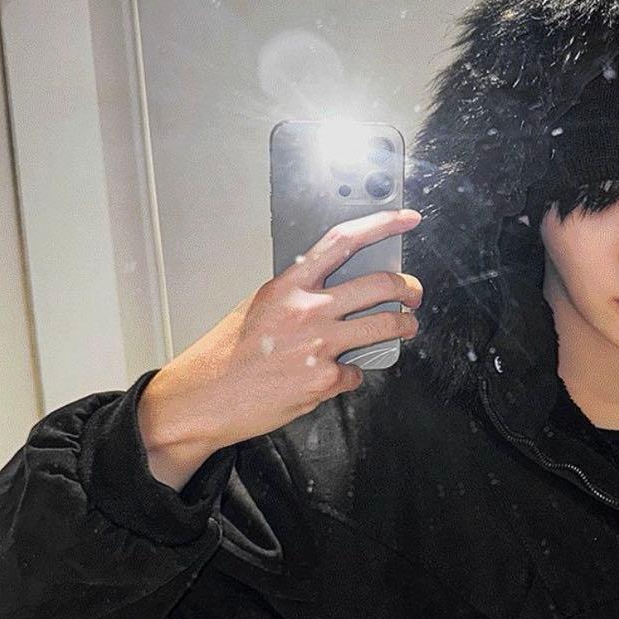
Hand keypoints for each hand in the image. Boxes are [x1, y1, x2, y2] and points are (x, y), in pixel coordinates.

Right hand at [137, 209, 423, 487]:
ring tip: (404, 328)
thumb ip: (298, 294)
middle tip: (413, 295)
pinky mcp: (325, 379)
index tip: (406, 220)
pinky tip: (335, 376)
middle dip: (409, 289)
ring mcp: (319, 344)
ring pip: (386, 326)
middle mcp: (307, 309)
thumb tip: (336, 292)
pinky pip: (357, 372)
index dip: (382, 225)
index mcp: (288, 284)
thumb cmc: (226, 355)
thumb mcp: (258, 306)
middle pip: (381, 286)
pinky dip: (352, 375)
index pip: (343, 241)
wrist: (205, 398)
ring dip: (404, 326)